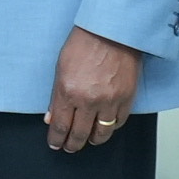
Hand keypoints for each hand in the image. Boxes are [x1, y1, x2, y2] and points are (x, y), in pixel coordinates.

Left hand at [45, 27, 141, 152]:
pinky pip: (118, 122)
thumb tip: (51, 116)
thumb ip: (56, 95)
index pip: (60, 125)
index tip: (55, 144)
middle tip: (70, 147)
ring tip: (88, 140)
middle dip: (72, 144)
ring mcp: (109, 101)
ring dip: (93, 140)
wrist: (113, 31)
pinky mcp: (127, 98)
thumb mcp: (61, 67)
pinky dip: (111, 128)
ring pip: (101, 133)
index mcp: (67, 91)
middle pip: (79, 134)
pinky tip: (105, 127)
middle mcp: (88, 100)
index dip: (56, 139)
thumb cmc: (86, 42)